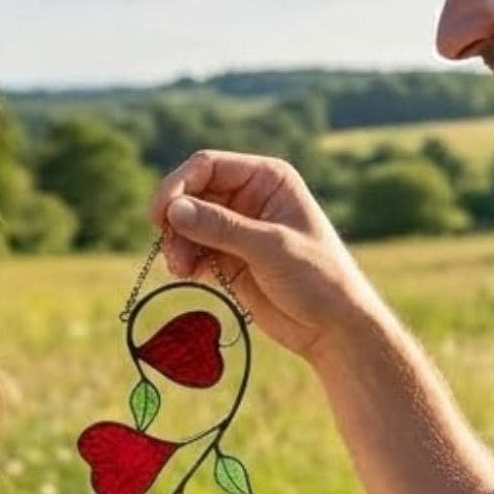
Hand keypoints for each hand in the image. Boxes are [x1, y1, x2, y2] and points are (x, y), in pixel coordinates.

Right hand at [148, 150, 378, 358]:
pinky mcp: (230, 259)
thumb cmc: (318, 278)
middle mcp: (249, 197)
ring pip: (188, 224)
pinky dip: (185, 260)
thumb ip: (221, 227)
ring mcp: (238, 228)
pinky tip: (188, 275)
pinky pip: (194, 250)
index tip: (160, 215)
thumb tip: (174, 209)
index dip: (178, 185)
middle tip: (171, 252)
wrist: (334, 327)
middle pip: (192, 194)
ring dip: (177, 243)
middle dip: (176, 220)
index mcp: (267, 179)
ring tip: (180, 269)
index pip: (207, 166)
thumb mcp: (270, 247)